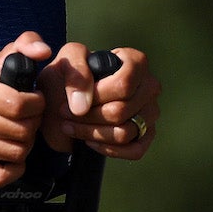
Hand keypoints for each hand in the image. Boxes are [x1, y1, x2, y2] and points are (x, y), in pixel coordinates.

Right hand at [0, 32, 53, 186]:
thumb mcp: (9, 57)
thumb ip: (28, 44)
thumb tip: (43, 51)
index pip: (21, 105)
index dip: (37, 104)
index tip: (33, 98)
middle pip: (21, 132)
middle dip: (32, 124)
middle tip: (26, 117)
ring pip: (15, 153)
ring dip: (24, 144)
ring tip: (16, 131)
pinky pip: (2, 176)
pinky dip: (14, 168)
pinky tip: (10, 152)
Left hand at [38, 42, 160, 159]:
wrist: (61, 97)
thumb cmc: (67, 75)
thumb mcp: (65, 61)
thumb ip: (76, 73)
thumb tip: (82, 107)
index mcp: (136, 62)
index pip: (123, 85)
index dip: (97, 96)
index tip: (73, 99)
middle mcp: (149, 86)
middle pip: (121, 111)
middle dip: (86, 116)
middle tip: (64, 113)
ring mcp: (151, 112)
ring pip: (124, 132)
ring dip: (91, 133)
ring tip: (69, 126)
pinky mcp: (146, 134)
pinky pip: (134, 150)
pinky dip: (108, 150)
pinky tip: (89, 141)